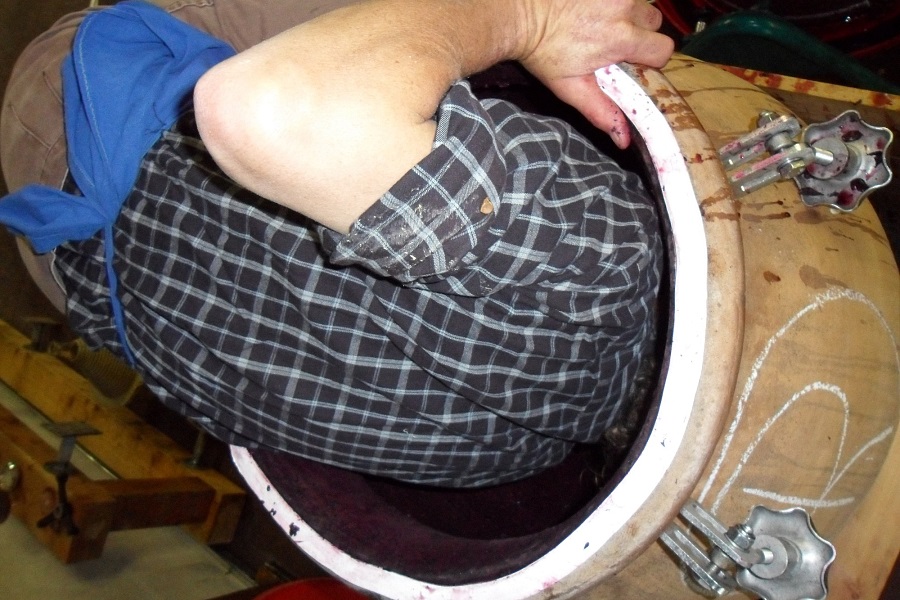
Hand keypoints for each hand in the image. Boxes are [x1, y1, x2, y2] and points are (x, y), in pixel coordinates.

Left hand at [517, 0, 673, 146]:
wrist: (517, 13)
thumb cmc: (541, 53)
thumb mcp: (570, 88)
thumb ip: (600, 111)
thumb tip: (623, 139)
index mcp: (621, 38)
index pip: (663, 49)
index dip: (650, 57)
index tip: (631, 60)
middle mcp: (624, 8)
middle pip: (654, 22)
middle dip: (639, 32)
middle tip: (613, 40)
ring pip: (640, 2)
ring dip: (626, 12)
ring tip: (600, 21)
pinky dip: (612, 0)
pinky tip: (592, 7)